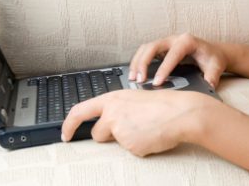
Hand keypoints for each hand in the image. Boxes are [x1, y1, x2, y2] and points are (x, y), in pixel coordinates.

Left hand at [60, 89, 215, 156]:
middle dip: (106, 136)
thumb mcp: (135, 99)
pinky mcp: (130, 144)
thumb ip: (118, 109)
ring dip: (126, 140)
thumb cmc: (164, 105)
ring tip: (146, 129)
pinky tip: (152, 136)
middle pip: (96, 132)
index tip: (66, 133)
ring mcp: (120, 129)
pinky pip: (131, 150)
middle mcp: (112, 112)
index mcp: (113, 99)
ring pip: (115, 142)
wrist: (182, 113)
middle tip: (123, 131)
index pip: (80, 110)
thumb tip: (109, 123)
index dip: (69, 124)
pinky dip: (140, 146)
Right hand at [129, 33, 227, 87]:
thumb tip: (208, 86)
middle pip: (153, 46)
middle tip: (139, 80)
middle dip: (144, 63)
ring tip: (133, 79)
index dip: (164, 69)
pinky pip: (146, 52)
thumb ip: (212, 76)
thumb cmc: (213, 59)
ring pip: (146, 48)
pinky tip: (135, 74)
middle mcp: (175, 39)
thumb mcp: (216, 67)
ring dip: (137, 62)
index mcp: (188, 41)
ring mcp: (166, 42)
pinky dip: (138, 62)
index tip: (157, 83)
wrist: (213, 53)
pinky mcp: (162, 48)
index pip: (172, 54)